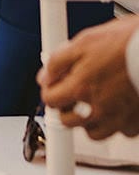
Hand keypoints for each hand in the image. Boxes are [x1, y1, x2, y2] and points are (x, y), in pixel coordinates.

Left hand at [39, 16, 138, 138]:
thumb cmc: (125, 43)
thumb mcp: (84, 42)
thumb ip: (58, 61)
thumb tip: (45, 76)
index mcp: (81, 88)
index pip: (50, 101)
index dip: (49, 90)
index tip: (53, 85)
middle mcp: (99, 108)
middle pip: (68, 121)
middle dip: (65, 107)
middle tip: (71, 93)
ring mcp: (119, 118)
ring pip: (93, 133)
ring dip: (88, 120)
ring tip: (92, 101)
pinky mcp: (137, 122)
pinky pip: (121, 131)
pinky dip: (116, 123)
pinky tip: (116, 106)